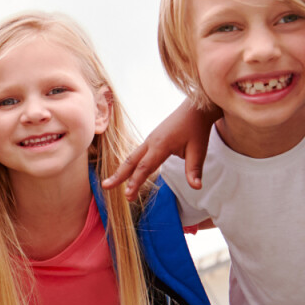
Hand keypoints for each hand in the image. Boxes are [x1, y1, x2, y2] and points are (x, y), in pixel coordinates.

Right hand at [102, 103, 218, 199]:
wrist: (196, 108)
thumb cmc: (197, 128)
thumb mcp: (199, 150)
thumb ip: (194, 170)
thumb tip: (196, 187)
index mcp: (161, 145)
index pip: (144, 167)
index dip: (135, 182)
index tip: (128, 196)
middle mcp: (151, 142)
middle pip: (131, 161)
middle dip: (118, 175)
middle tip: (105, 187)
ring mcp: (150, 139)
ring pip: (132, 157)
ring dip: (122, 170)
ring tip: (111, 182)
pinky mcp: (152, 139)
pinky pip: (138, 153)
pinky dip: (130, 164)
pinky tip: (127, 172)